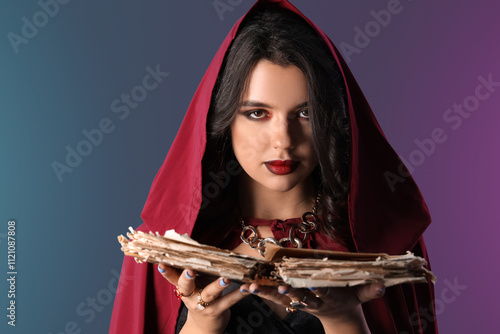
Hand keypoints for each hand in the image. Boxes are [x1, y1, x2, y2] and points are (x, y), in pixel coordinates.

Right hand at [158, 265, 245, 333]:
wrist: (205, 328)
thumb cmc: (200, 299)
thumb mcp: (194, 287)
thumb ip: (193, 271)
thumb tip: (193, 246)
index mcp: (183, 288)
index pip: (173, 278)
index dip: (166, 272)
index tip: (162, 264)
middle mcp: (190, 297)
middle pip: (186, 286)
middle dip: (187, 277)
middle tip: (190, 270)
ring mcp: (203, 305)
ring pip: (209, 294)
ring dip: (218, 285)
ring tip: (226, 278)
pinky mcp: (217, 311)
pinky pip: (228, 301)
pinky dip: (239, 293)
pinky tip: (247, 287)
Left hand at [238, 282, 384, 333]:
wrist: (339, 315)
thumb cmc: (350, 298)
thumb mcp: (362, 295)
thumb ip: (370, 290)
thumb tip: (382, 285)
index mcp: (329, 296)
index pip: (319, 292)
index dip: (311, 289)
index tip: (302, 284)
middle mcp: (312, 300)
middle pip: (297, 296)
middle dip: (285, 292)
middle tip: (273, 287)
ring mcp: (301, 302)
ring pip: (281, 298)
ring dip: (266, 293)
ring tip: (249, 287)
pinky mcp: (292, 301)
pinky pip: (275, 297)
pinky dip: (262, 292)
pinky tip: (246, 287)